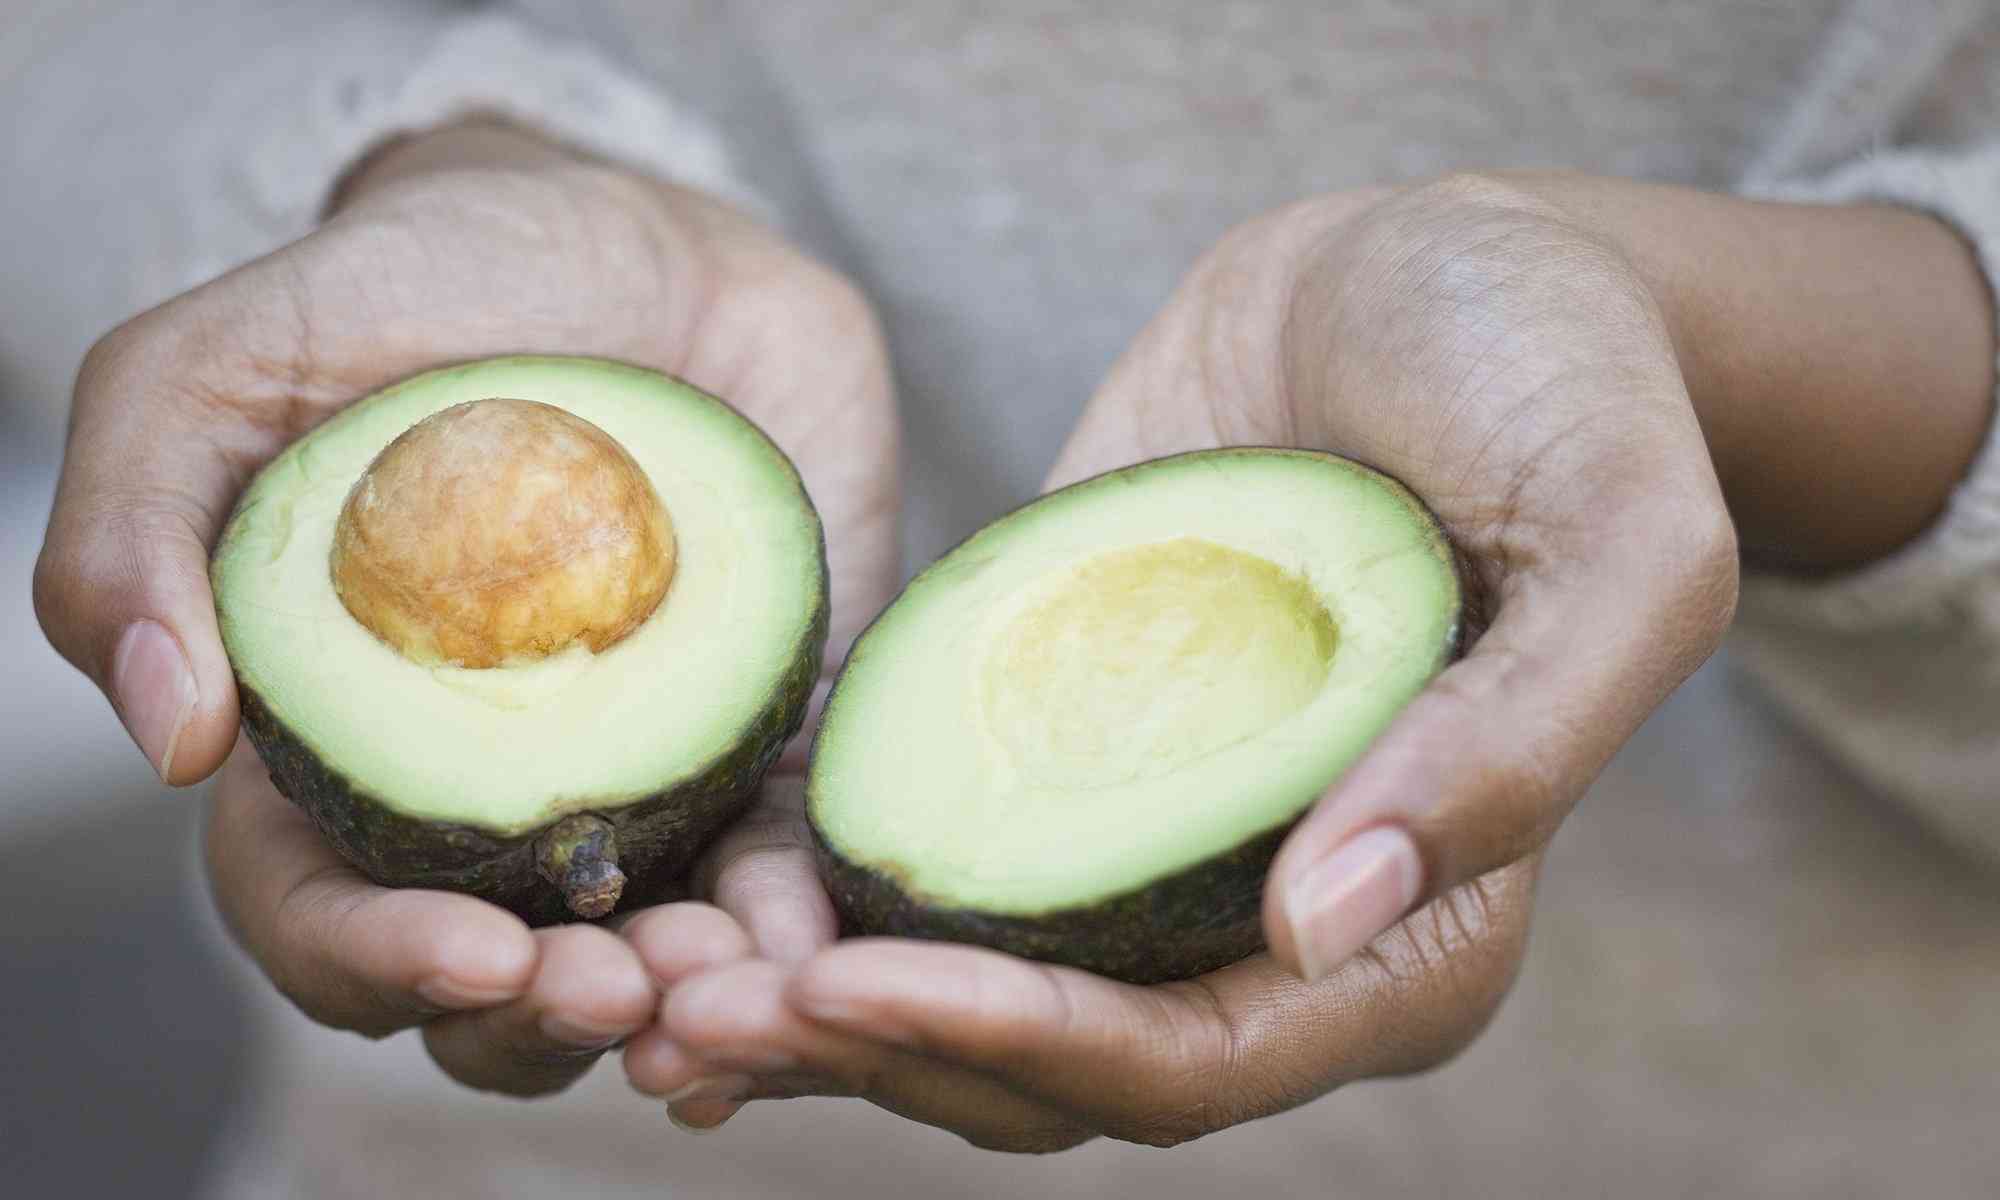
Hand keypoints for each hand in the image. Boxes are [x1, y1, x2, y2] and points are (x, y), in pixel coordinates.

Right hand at [35, 118, 897, 1094]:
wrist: (642, 246)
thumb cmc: (420, 290)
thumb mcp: (219, 368)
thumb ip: (131, 535)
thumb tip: (172, 739)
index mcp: (331, 750)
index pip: (320, 917)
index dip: (377, 963)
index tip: (477, 954)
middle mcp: (481, 796)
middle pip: (492, 983)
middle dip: (550, 1016)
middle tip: (621, 989)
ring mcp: (635, 780)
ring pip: (645, 960)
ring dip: (687, 1001)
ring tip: (737, 977)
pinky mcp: (769, 742)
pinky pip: (787, 869)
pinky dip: (801, 929)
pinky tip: (824, 951)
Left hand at [624, 174, 1739, 1141]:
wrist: (1430, 271)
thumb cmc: (1556, 385)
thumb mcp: (1619, 541)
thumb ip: (1510, 748)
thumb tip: (1321, 926)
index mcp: (1411, 937)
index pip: (1196, 1060)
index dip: (1024, 1046)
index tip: (853, 992)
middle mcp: (1271, 929)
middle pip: (1054, 1062)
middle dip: (879, 1054)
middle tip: (688, 1015)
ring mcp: (1148, 845)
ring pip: (970, 990)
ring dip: (815, 1007)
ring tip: (650, 973)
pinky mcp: (1057, 749)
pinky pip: (930, 860)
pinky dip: (819, 894)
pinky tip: (696, 880)